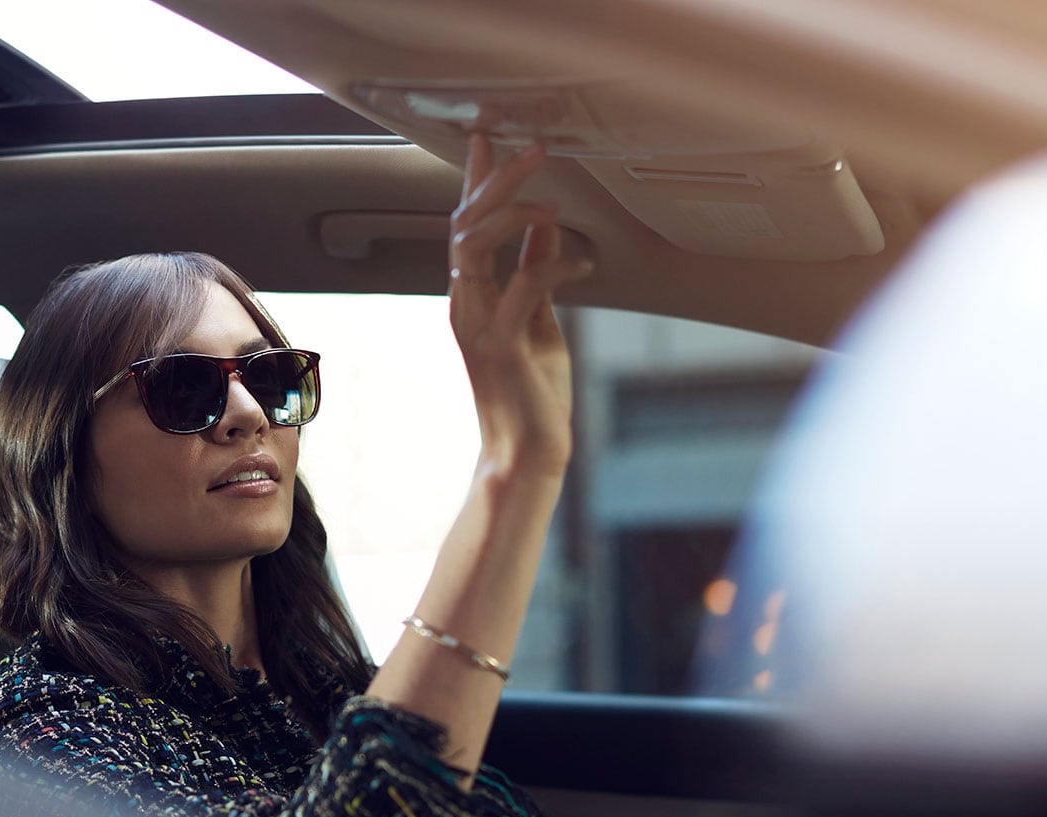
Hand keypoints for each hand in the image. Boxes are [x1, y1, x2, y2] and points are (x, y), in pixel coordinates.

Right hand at [448, 134, 591, 477]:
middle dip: (495, 179)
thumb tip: (547, 227)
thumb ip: (535, 272)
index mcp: (471, 295)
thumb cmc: (533, 392)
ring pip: (475, 245)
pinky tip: (583, 263)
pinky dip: (554, 264)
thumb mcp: (538, 319)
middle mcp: (465, 304)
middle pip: (463, 223)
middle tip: (531, 147)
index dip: (475, 178)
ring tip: (552, 200)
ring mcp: (478, 323)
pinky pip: (524, 286)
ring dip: (513, 212)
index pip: (466, 223)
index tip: (485, 136)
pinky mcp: (502, 345)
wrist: (529, 450)